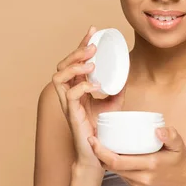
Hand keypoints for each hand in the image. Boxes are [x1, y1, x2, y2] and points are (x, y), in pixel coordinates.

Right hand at [52, 26, 125, 169]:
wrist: (97, 154)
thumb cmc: (102, 130)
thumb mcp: (113, 104)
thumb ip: (117, 88)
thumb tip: (126, 72)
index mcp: (77, 87)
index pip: (75, 61)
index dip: (82, 44)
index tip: (93, 31)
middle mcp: (69, 93)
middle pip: (63, 65)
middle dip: (77, 52)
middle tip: (93, 46)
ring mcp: (67, 104)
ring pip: (58, 77)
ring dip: (74, 66)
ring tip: (91, 63)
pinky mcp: (71, 114)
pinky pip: (70, 95)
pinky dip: (82, 86)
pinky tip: (95, 85)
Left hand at [88, 126, 185, 185]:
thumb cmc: (180, 160)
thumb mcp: (179, 144)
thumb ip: (170, 135)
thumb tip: (158, 130)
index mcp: (150, 164)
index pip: (118, 161)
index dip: (101, 151)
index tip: (94, 139)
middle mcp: (142, 176)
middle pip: (112, 167)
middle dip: (98, 154)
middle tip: (92, 140)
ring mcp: (139, 184)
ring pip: (114, 172)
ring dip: (104, 160)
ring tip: (99, 145)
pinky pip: (121, 175)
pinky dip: (114, 165)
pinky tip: (111, 154)